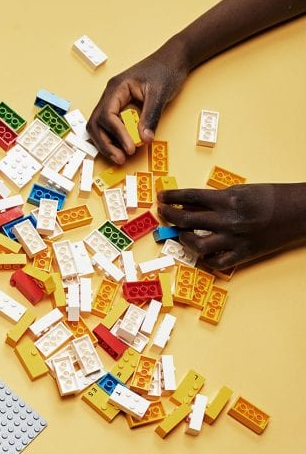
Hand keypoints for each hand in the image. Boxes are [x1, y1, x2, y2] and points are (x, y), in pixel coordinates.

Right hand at [87, 46, 189, 164]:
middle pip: (96, 124)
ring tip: (120, 156)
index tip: (130, 148)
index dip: (117, 134)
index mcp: (116, 88)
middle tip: (120, 159)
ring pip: (98, 126)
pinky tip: (122, 146)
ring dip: (106, 143)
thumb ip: (151, 117)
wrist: (173, 58)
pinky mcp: (119, 106)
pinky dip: (113, 137)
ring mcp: (112, 100)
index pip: (107, 116)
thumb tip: (145, 140)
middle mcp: (110, 95)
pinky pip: (108, 125)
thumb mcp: (160, 94)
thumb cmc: (166, 70)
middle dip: (105, 144)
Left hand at [158, 183, 305, 268]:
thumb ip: (215, 199)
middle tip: (162, 213)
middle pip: (187, 220)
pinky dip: (206, 259)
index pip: (190, 197)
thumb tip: (189, 205)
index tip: (161, 196)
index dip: (172, 196)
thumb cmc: (271, 197)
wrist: (299, 211)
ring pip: (196, 245)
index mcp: (228, 199)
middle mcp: (228, 220)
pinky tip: (203, 252)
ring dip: (184, 239)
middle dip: (169, 215)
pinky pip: (216, 262)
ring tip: (182, 234)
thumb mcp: (240, 191)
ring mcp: (234, 239)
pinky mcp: (243, 254)